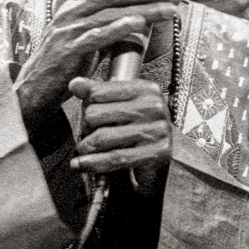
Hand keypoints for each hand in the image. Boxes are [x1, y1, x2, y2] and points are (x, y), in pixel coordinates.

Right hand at [14, 0, 180, 135]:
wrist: (34, 88)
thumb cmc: (64, 62)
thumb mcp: (83, 35)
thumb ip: (103, 22)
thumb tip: (134, 14)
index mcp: (74, 5)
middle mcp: (71, 12)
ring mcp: (69, 30)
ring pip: (111, 12)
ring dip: (144, 9)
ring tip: (170, 10)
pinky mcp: (69, 51)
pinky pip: (96, 36)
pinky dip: (118, 28)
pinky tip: (137, 24)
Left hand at [69, 77, 172, 197]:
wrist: (174, 157)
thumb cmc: (141, 128)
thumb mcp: (123, 105)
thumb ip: (98, 92)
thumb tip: (75, 84)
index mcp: (145, 89)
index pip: (98, 92)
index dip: (86, 106)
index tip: (89, 116)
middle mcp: (153, 106)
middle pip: (95, 115)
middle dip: (86, 128)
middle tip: (90, 135)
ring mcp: (155, 130)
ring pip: (101, 138)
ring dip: (86, 147)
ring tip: (84, 150)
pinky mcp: (155, 153)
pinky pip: (114, 158)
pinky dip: (92, 163)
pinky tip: (80, 164)